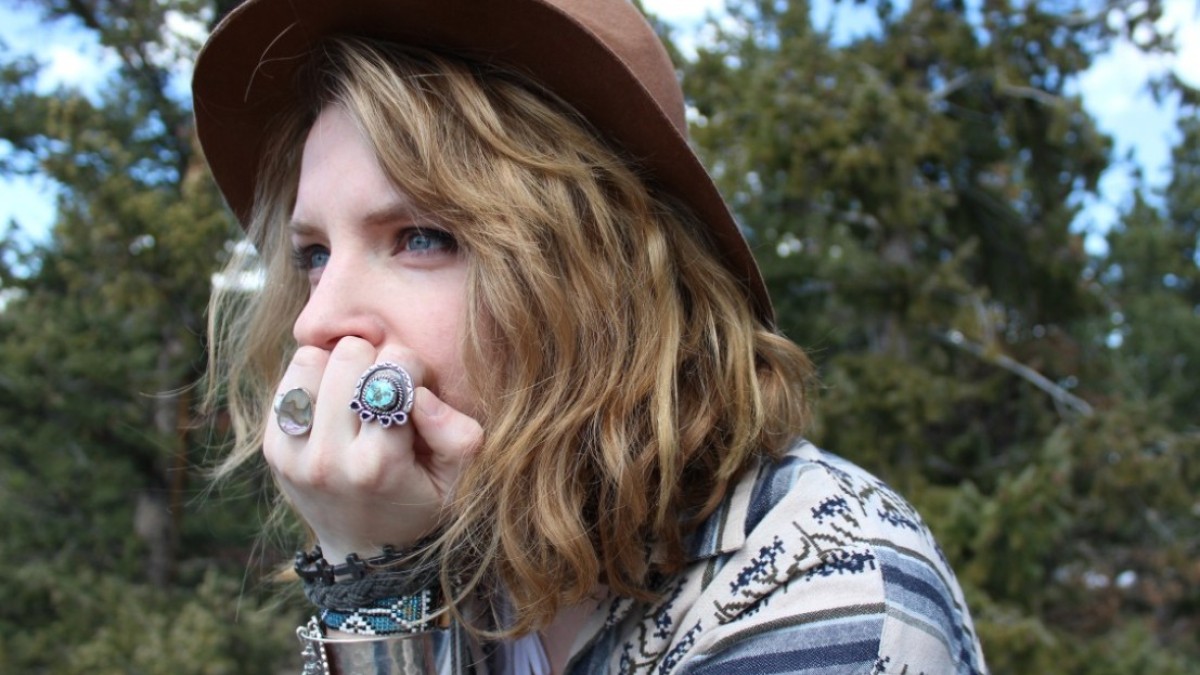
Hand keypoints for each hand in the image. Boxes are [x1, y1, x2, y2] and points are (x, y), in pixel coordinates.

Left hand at [265, 336, 481, 562]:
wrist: (363, 552)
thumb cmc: (418, 505)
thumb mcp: (456, 480)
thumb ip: (458, 434)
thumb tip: (420, 395)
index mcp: (377, 464)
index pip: (394, 367)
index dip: (414, 368)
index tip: (417, 393)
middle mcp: (328, 458)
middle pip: (349, 355)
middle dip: (376, 363)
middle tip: (384, 392)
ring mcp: (292, 454)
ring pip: (312, 359)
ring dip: (338, 368)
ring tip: (355, 395)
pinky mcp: (272, 448)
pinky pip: (289, 379)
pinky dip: (314, 379)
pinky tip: (332, 404)